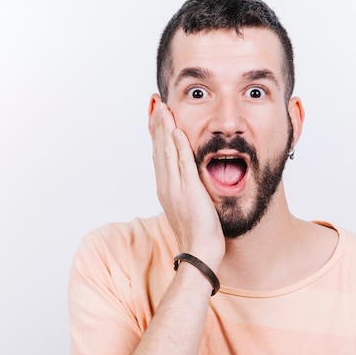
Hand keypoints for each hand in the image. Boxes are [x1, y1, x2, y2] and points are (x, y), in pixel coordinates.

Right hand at [149, 97, 224, 266]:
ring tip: (162, 108)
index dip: (157, 134)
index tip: (157, 115)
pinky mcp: (188, 190)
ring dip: (164, 128)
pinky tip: (176, 130)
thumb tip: (187, 180)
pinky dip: (178, 146)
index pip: (159, 154)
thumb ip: (186, 189)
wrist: (199, 250)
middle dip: (157, 125)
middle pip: (159, 149)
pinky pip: (182, 163)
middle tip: (156, 103)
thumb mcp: (188, 205)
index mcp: (166, 188)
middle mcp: (166, 185)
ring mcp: (175, 187)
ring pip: (166, 152)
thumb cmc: (197, 232)